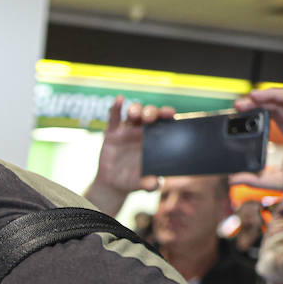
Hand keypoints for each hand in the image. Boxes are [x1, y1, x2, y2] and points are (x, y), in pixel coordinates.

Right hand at [84, 96, 174, 214]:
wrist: (115, 184)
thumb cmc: (134, 179)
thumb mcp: (143, 183)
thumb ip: (150, 183)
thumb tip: (154, 183)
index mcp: (155, 139)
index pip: (164, 123)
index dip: (167, 116)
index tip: (170, 114)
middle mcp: (143, 131)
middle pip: (149, 114)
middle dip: (151, 112)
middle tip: (149, 117)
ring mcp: (127, 130)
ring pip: (133, 113)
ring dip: (135, 108)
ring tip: (134, 113)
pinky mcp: (112, 133)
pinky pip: (114, 118)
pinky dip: (116, 108)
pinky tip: (119, 99)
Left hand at [232, 69, 282, 210]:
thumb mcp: (278, 180)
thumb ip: (256, 179)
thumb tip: (232, 180)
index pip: (273, 114)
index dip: (257, 109)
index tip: (239, 110)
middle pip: (279, 104)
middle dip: (259, 101)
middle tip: (240, 103)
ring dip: (273, 94)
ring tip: (254, 95)